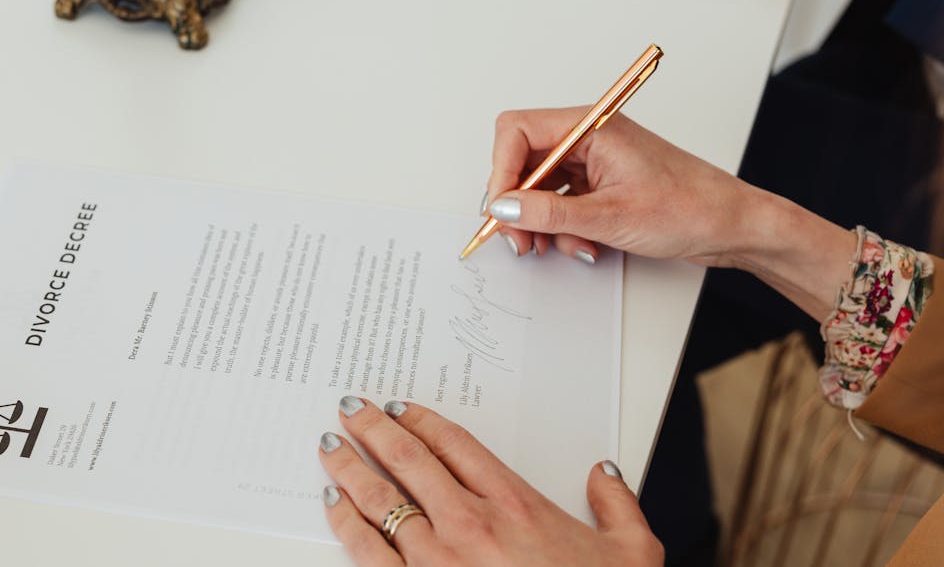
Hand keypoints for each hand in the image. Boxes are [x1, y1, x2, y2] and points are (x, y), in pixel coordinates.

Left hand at [318, 396, 662, 566]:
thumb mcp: (631, 551)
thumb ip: (617, 504)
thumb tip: (606, 473)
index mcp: (517, 506)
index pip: (456, 445)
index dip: (424, 421)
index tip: (404, 410)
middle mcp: (471, 525)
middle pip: (410, 460)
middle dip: (375, 428)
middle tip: (353, 409)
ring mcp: (438, 560)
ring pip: (381, 498)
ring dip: (350, 466)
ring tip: (330, 445)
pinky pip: (367, 550)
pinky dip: (345, 522)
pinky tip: (332, 502)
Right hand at [486, 107, 761, 267]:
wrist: (733, 226)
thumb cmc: (691, 207)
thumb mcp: (611, 216)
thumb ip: (549, 214)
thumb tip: (504, 209)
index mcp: (591, 127)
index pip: (518, 131)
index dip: (501, 171)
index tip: (501, 209)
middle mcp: (588, 138)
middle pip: (522, 161)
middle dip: (517, 204)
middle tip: (519, 238)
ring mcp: (593, 162)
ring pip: (539, 187)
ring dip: (540, 222)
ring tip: (556, 246)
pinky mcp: (600, 185)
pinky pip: (560, 203)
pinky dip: (562, 227)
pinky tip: (583, 244)